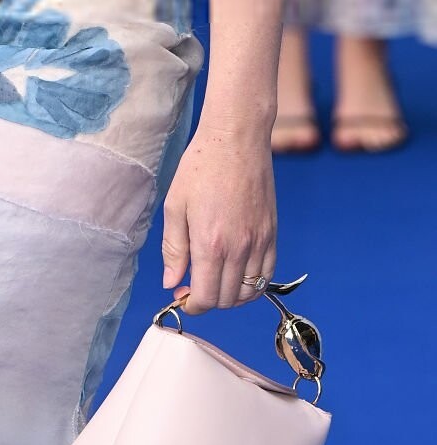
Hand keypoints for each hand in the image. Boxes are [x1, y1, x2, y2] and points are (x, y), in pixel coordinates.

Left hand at [161, 122, 277, 313]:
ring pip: (249, 292)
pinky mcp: (272, 234)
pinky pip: (267, 275)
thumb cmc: (200, 167)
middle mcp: (239, 249)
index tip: (183, 297)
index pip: (207, 297)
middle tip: (193, 286)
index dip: (193, 305)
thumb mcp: (175, 205)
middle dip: (208, 300)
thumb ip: (173, 249)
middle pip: (228, 299)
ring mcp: (259, 243)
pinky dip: (252, 284)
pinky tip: (236, 273)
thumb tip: (172, 282)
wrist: (236, 140)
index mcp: (211, 243)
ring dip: (230, 295)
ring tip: (214, 280)